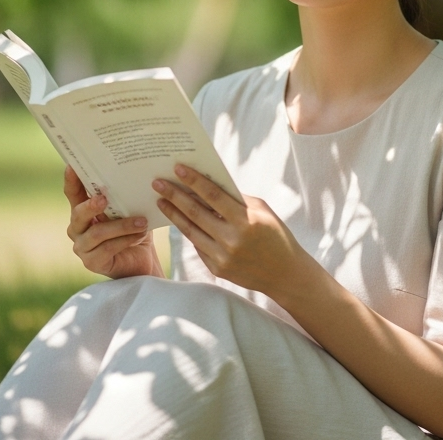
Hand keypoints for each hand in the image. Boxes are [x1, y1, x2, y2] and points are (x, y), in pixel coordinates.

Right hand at [64, 167, 163, 278]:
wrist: (143, 258)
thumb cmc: (134, 228)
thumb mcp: (129, 209)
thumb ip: (123, 195)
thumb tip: (133, 171)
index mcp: (83, 210)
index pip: (73, 193)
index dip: (71, 180)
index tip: (72, 166)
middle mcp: (77, 228)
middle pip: (78, 214)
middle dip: (91, 205)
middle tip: (104, 197)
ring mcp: (82, 247)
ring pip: (97, 233)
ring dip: (121, 226)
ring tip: (141, 221)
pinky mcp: (92, 262)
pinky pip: (107, 248)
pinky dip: (125, 240)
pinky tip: (139, 235)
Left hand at [153, 164, 311, 301]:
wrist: (284, 273)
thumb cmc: (275, 235)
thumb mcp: (262, 211)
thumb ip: (237, 199)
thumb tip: (210, 185)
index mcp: (245, 221)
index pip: (213, 196)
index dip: (194, 181)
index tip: (178, 168)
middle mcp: (231, 240)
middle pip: (195, 213)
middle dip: (174, 196)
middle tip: (158, 183)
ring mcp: (222, 257)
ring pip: (191, 231)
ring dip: (174, 214)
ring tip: (161, 200)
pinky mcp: (217, 269)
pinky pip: (198, 246)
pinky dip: (188, 231)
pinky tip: (178, 219)